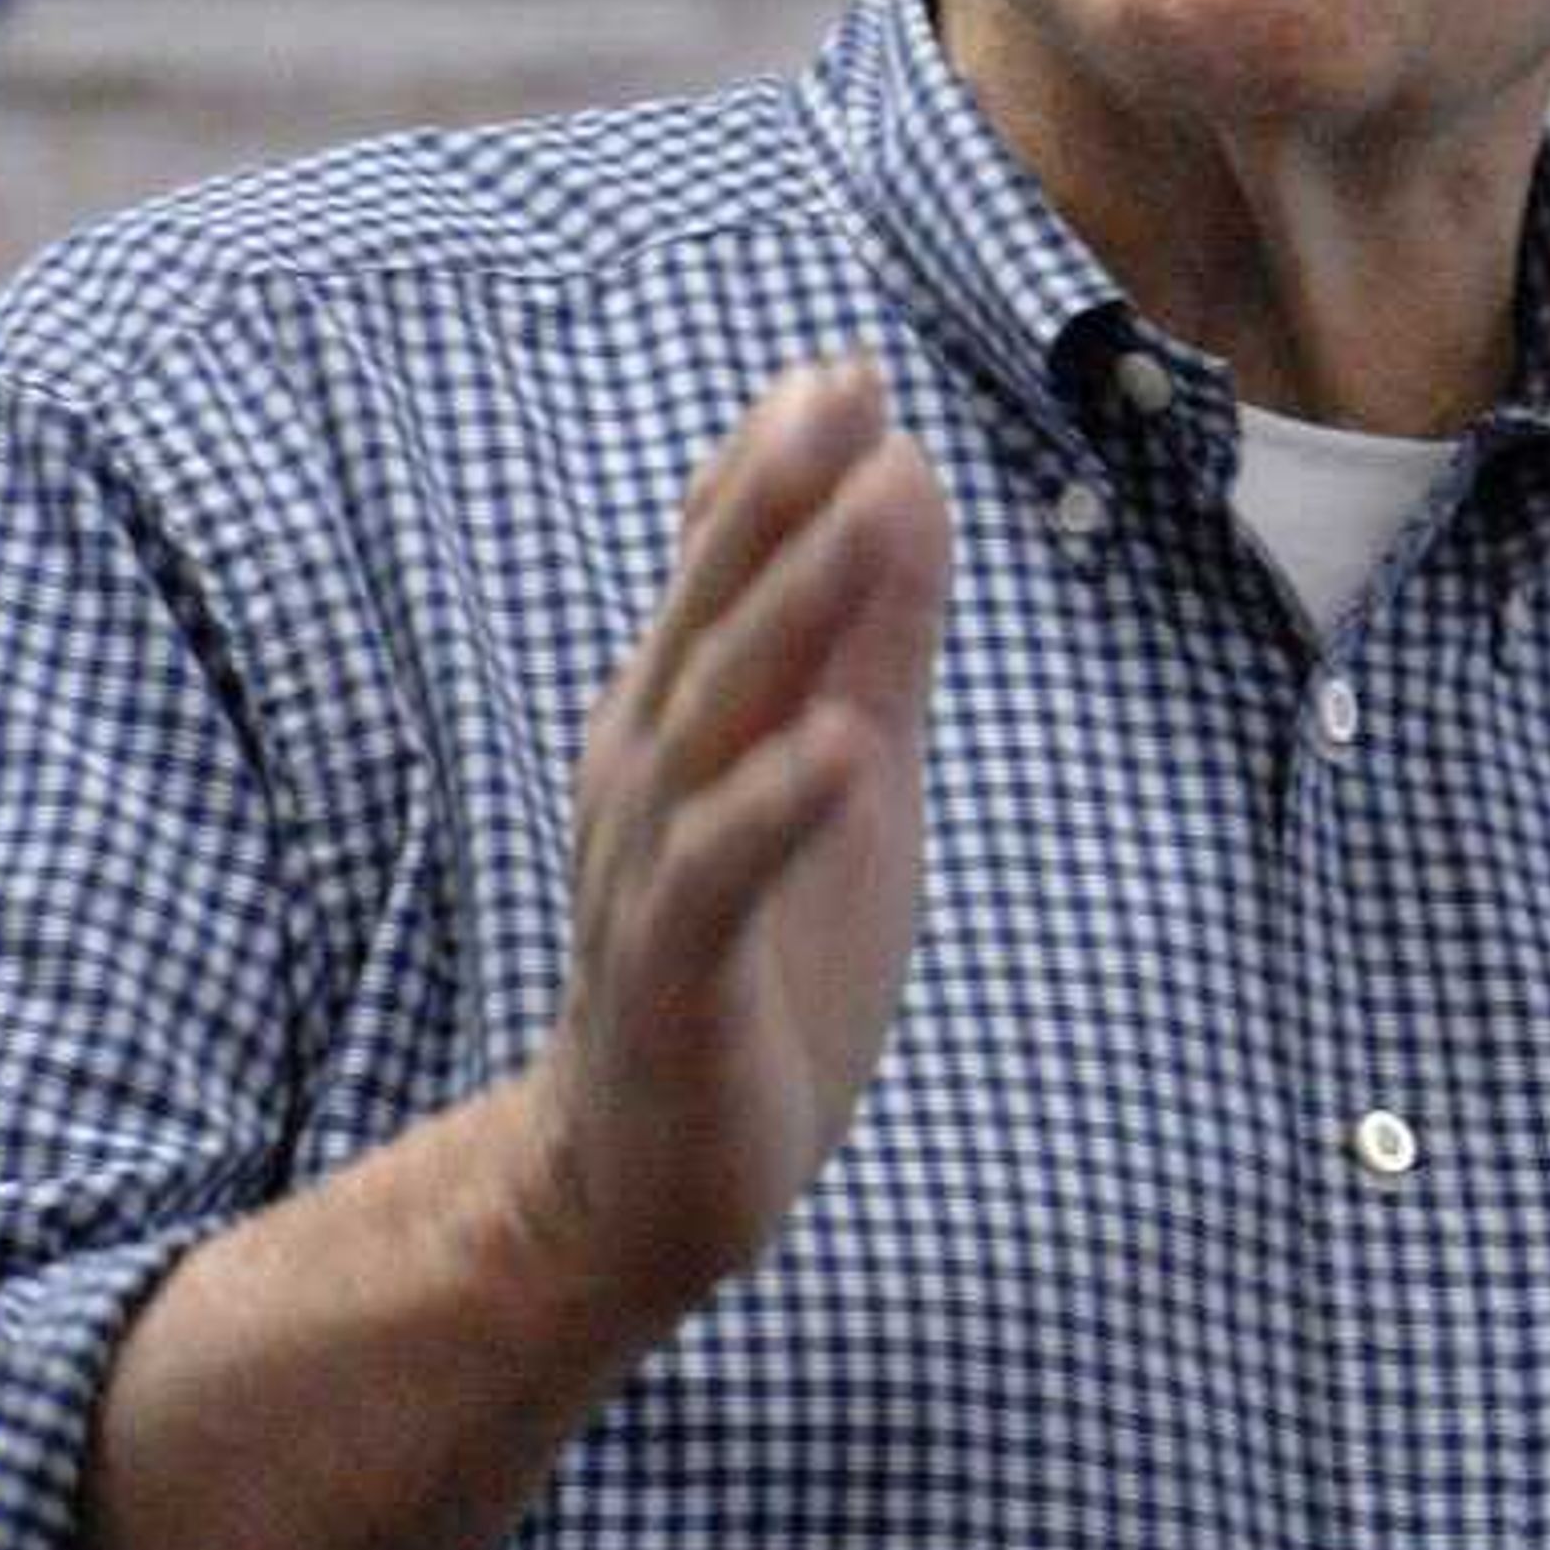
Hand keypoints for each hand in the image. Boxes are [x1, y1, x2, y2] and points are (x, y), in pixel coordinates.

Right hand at [521, 353, 953, 1329]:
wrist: (644, 1182)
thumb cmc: (757, 966)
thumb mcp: (843, 778)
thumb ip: (871, 640)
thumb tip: (904, 477)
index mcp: (688, 719)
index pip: (732, 572)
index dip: (784, 471)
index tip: (852, 366)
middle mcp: (651, 776)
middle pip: (716, 617)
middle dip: (777, 499)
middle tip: (841, 387)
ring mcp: (653, 875)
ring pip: (716, 725)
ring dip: (789, 618)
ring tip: (863, 517)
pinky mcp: (673, 983)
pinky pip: (719, 884)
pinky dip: (776, 812)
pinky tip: (842, 754)